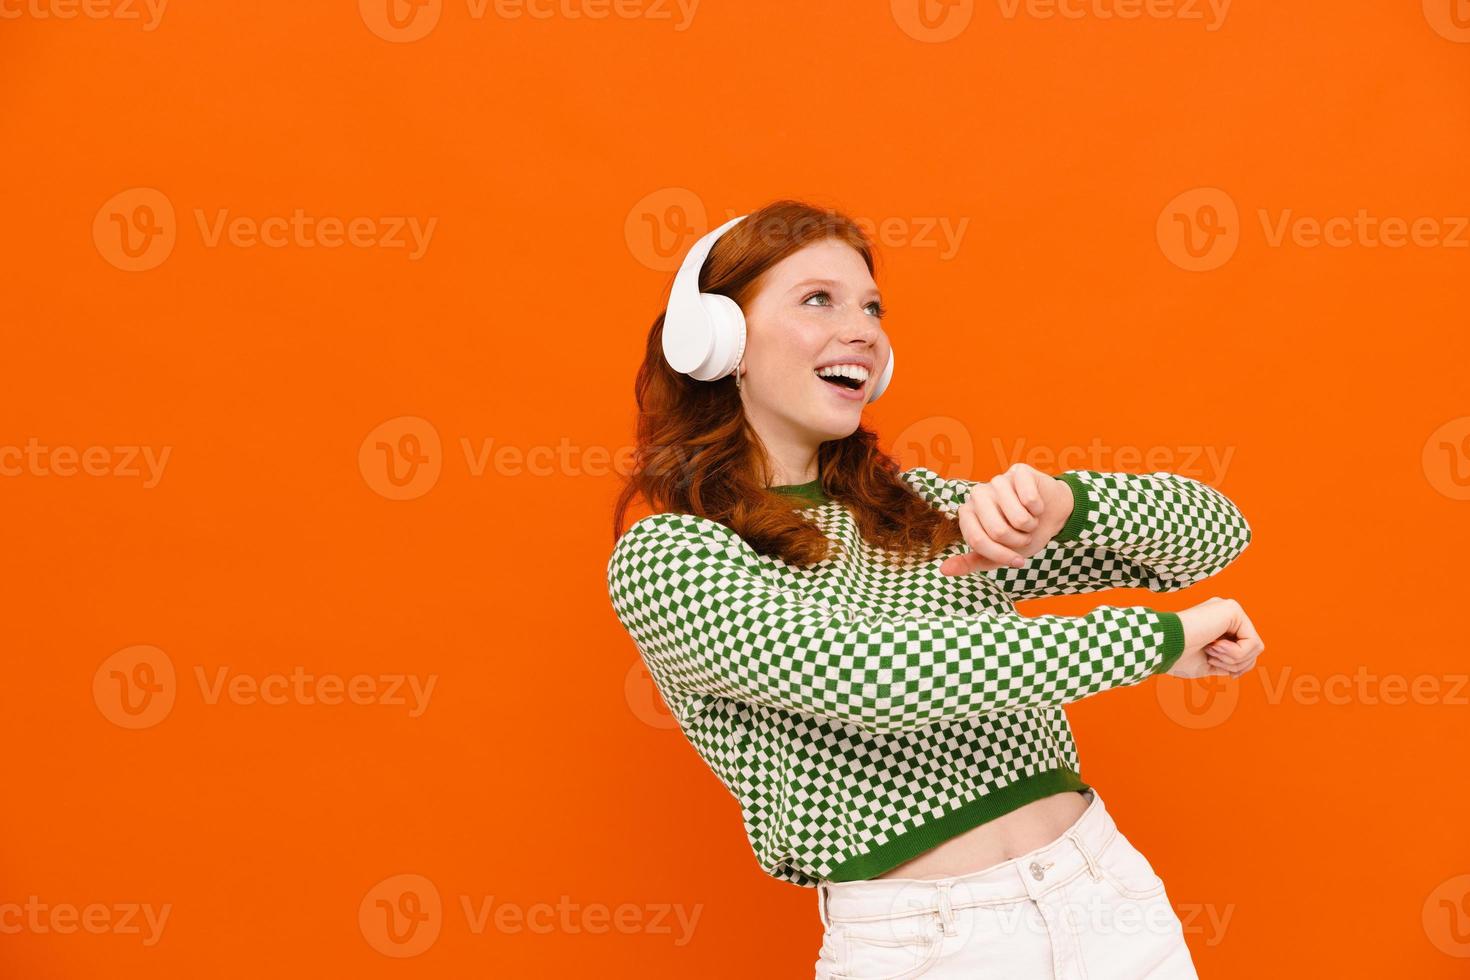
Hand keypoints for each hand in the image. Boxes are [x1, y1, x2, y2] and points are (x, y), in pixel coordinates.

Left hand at [939, 463, 1075, 575]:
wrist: (1051, 515)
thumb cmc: (1021, 534)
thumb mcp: (997, 555)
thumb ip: (970, 562)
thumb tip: (943, 570)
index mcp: (967, 514)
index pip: (978, 541)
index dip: (1001, 555)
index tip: (1017, 561)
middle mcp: (977, 495)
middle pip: (997, 531)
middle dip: (1018, 540)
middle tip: (1023, 535)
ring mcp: (997, 481)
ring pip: (1017, 517)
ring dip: (1030, 525)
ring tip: (1030, 520)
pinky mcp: (1018, 472)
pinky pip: (1030, 500)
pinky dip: (1039, 509)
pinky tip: (1037, 505)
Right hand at [1166, 597, 1265, 678]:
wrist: (1164, 645)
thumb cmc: (1178, 656)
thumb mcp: (1208, 664)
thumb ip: (1227, 661)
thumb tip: (1246, 665)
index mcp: (1216, 625)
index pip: (1243, 649)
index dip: (1238, 667)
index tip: (1221, 671)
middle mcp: (1224, 615)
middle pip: (1253, 649)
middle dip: (1237, 664)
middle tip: (1211, 658)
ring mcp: (1228, 610)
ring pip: (1256, 647)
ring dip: (1235, 659)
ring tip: (1211, 651)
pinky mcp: (1233, 609)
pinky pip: (1253, 642)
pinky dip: (1237, 653)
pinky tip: (1215, 645)